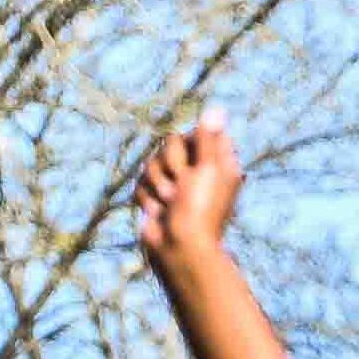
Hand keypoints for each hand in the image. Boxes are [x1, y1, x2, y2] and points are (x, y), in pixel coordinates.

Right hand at [133, 113, 242, 268]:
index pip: (198, 132)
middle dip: (171, 166)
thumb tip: (216, 108)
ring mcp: (174, 185)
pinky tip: (159, 214)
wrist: (178, 250)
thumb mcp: (209, 169)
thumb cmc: (200, 210)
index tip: (195, 162)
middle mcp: (196, 171)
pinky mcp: (155, 198)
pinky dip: (147, 199)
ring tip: (170, 205)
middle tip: (182, 189)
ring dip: (158, 185)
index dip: (191, 144)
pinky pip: (141, 183)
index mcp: (217, 163)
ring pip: (152, 162)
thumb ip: (208, 138)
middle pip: (170, 143)